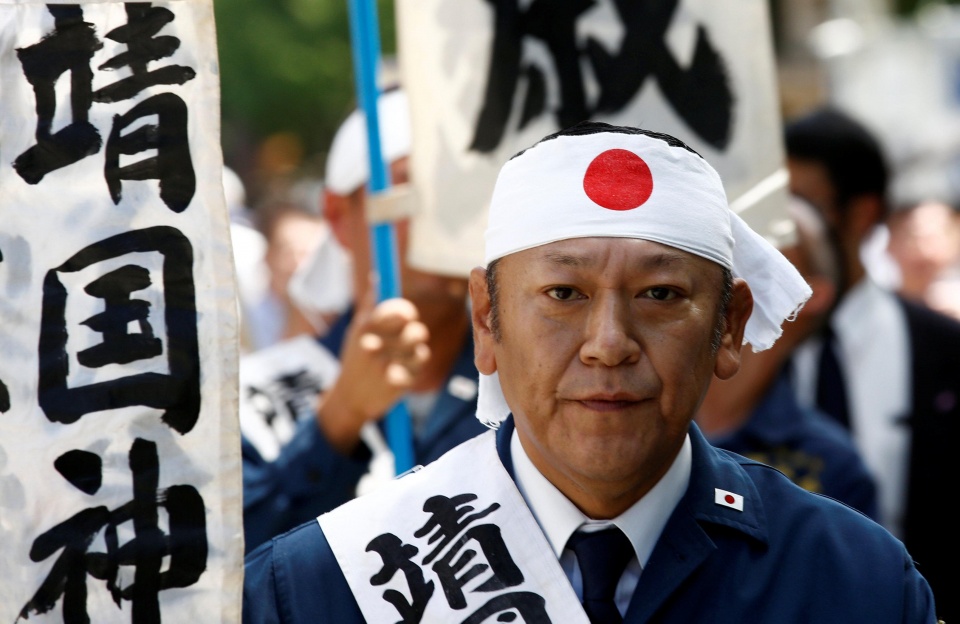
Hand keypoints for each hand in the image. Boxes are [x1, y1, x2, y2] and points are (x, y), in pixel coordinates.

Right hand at [316, 289, 429, 452]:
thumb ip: (370, 305)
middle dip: (416, 335)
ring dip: (417, 354)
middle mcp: (374, 345)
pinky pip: (419, 370)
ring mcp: (385, 367)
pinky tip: (400, 374)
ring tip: (404, 359)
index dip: (408, 313)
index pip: (401, 311)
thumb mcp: (356, 331)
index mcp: (365, 328)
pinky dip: (414, 370)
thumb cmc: (355, 360)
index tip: (406, 318)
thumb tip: (377, 276)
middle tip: (408, 341)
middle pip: (417, 331)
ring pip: (421, 351)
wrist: (348, 400)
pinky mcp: (395, 385)